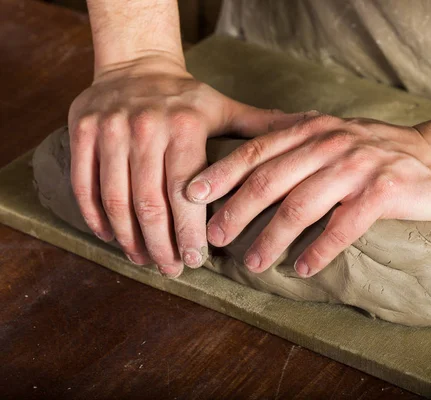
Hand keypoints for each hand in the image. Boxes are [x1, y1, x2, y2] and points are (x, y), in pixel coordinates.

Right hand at [68, 56, 302, 277]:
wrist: (135, 64)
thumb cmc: (186, 97)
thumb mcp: (224, 108)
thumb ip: (262, 128)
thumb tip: (307, 133)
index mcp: (185, 126)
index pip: (185, 192)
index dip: (189, 232)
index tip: (196, 261)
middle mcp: (144, 127)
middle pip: (149, 203)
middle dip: (161, 245)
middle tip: (172, 270)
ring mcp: (108, 130)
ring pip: (115, 199)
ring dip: (129, 239)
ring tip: (145, 260)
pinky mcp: (81, 132)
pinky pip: (84, 185)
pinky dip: (96, 217)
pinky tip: (112, 237)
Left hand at [187, 115, 430, 277]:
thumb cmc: (382, 152)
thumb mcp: (336, 136)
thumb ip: (299, 143)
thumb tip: (252, 161)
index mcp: (313, 129)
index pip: (257, 150)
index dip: (221, 173)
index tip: (191, 196)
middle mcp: (331, 143)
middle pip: (270, 179)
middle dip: (236, 211)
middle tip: (214, 239)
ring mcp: (358, 166)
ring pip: (301, 204)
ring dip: (272, 237)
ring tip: (253, 262)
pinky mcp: (384, 191)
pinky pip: (344, 225)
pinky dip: (320, 248)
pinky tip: (302, 268)